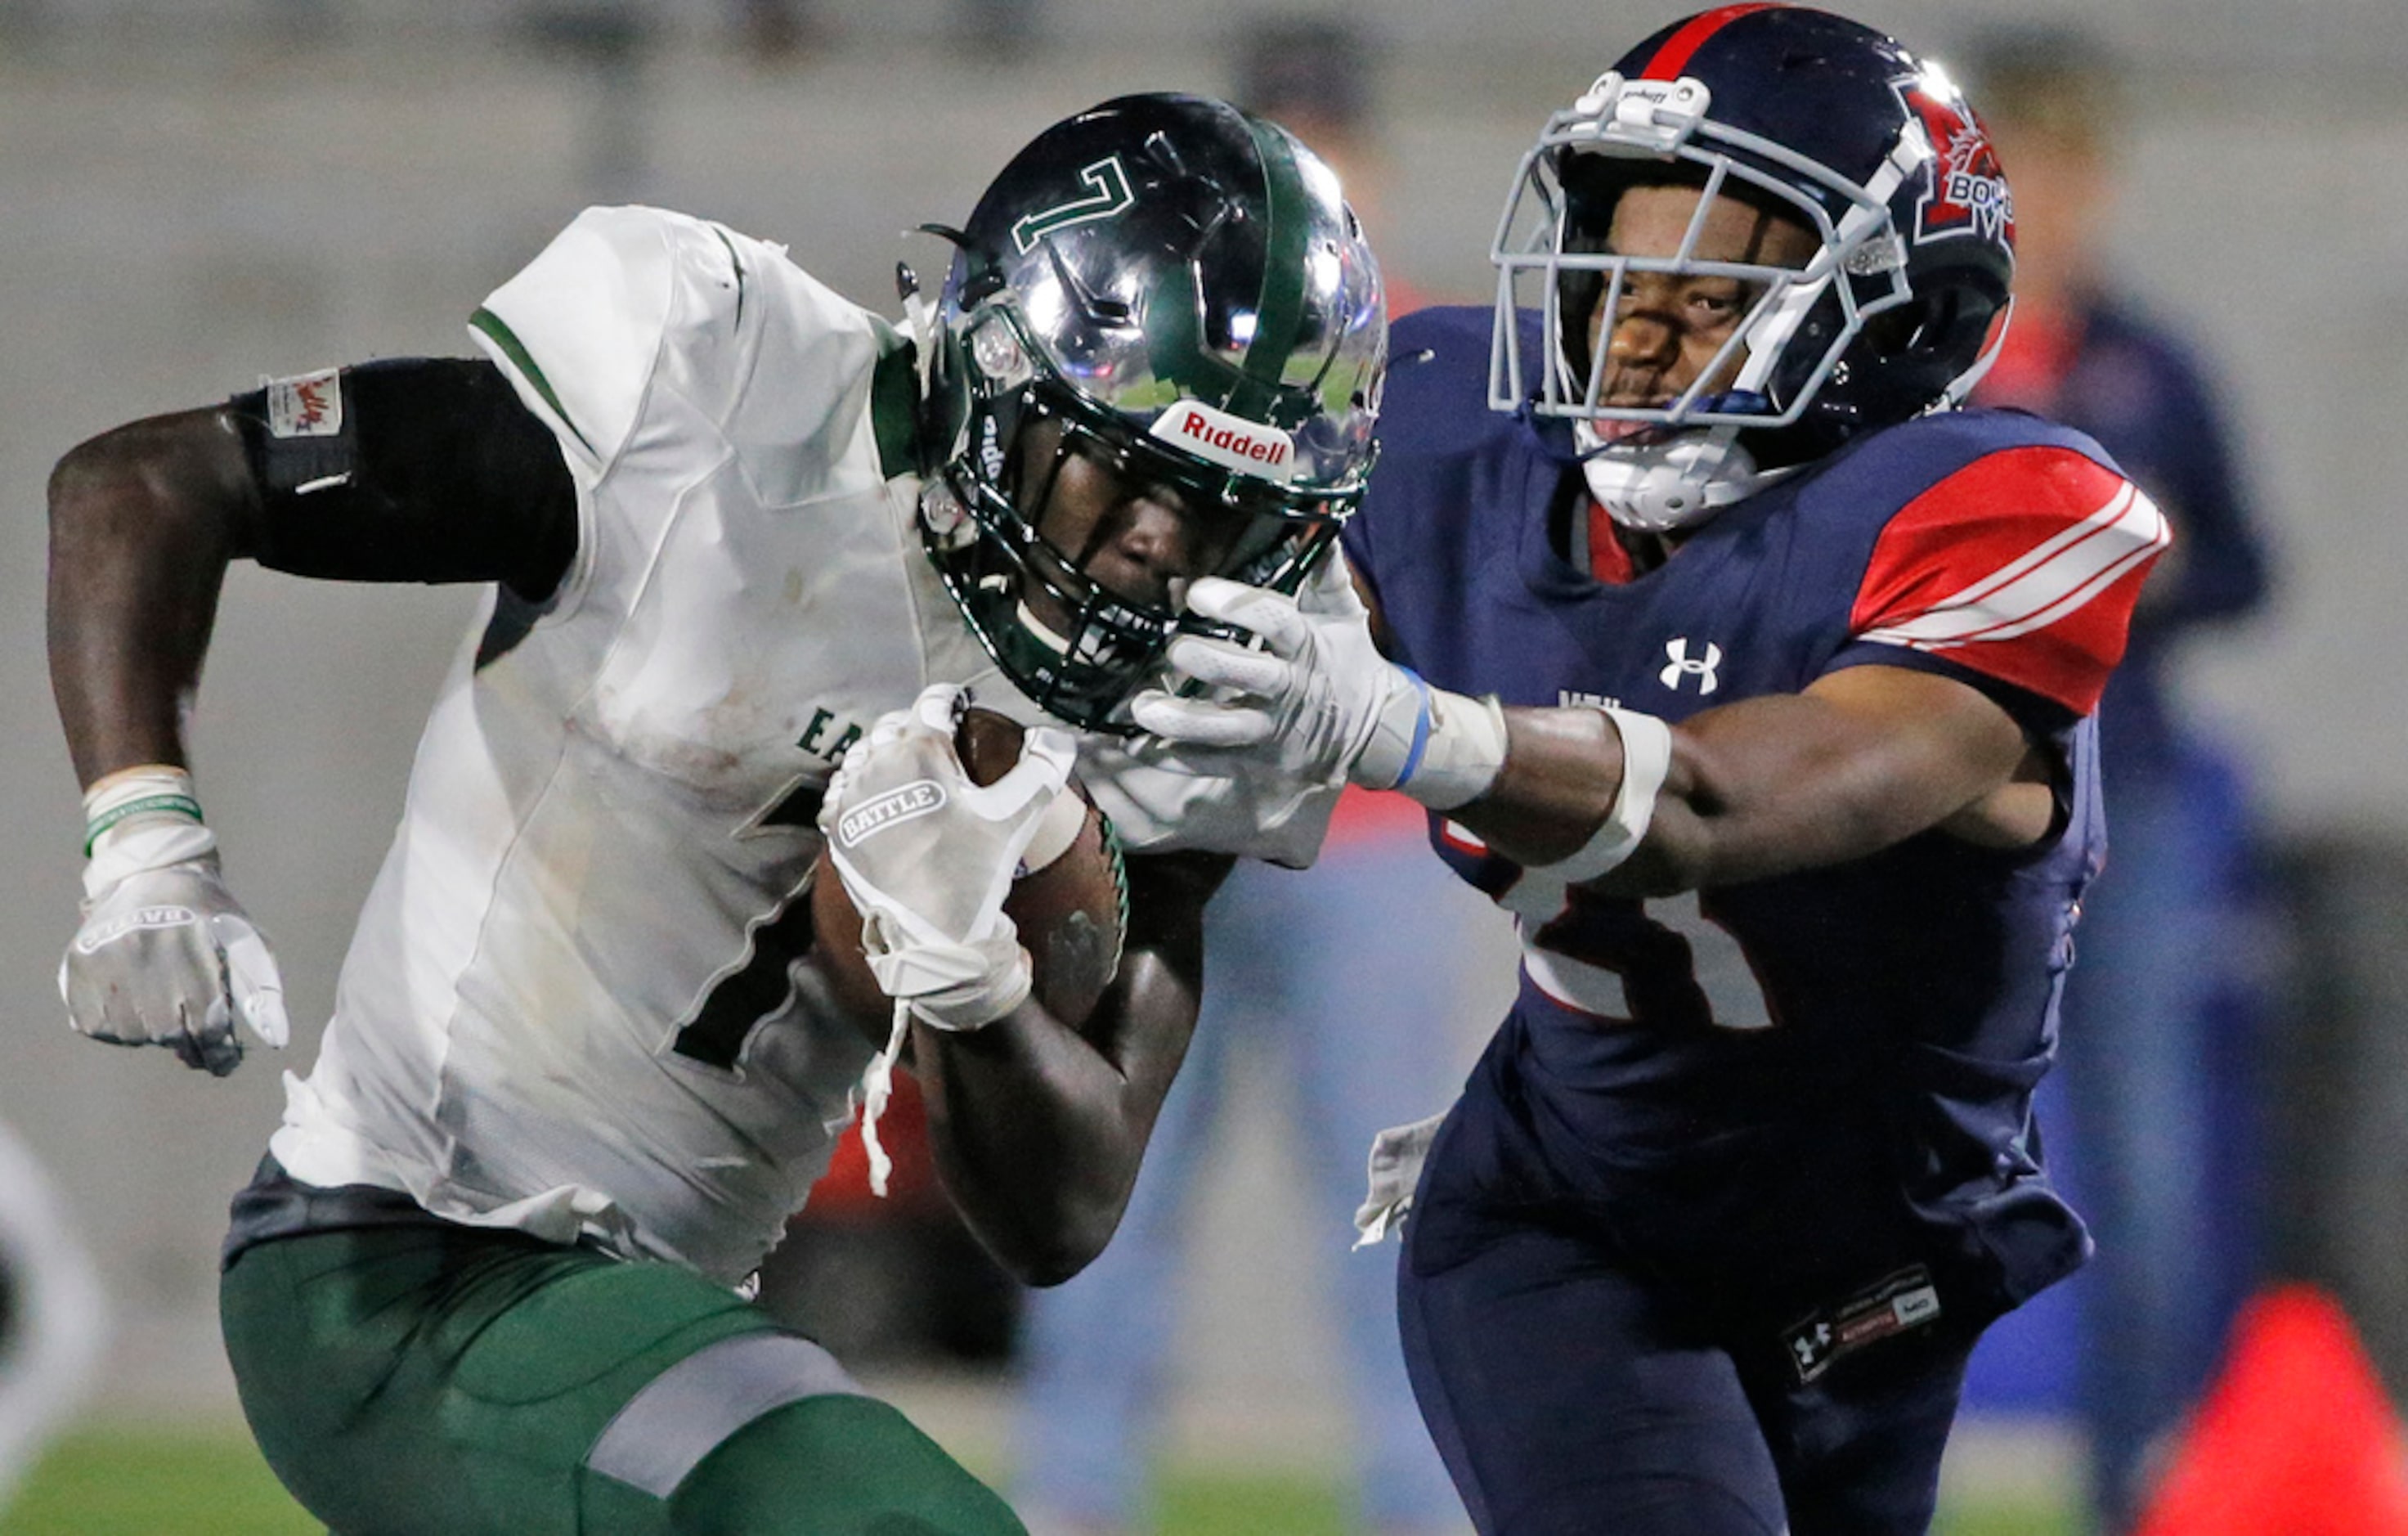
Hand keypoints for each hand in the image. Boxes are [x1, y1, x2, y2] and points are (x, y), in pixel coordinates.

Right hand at [61, 848, 288, 1077]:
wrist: (156, 875)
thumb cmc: (211, 916)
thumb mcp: (247, 942)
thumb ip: (261, 992)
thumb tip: (278, 1039)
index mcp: (193, 946)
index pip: (207, 1023)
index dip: (219, 1053)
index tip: (225, 1064)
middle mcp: (146, 951)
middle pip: (168, 1032)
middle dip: (187, 1039)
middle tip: (193, 1028)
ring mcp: (107, 957)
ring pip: (131, 1034)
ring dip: (151, 1034)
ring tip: (162, 1008)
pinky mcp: (78, 963)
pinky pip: (94, 1025)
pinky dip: (117, 1028)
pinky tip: (133, 1007)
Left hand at [818, 684, 1077, 1030]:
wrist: (932, 933)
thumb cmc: (975, 871)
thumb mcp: (1016, 816)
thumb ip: (1041, 769)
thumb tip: (1054, 737)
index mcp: (919, 753)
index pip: (932, 703)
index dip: (949, 699)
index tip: (959, 703)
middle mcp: (877, 766)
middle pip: (893, 726)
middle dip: (915, 724)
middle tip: (937, 737)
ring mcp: (852, 798)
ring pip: (863, 754)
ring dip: (883, 752)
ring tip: (906, 764)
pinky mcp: (838, 828)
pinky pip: (841, 790)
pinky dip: (858, 784)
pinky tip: (876, 795)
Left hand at [1127, 575, 1422, 791]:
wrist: (1373, 730)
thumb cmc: (1348, 660)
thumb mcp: (1343, 614)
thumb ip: (1325, 571)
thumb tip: (1312, 521)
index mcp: (1307, 645)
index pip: (1275, 621)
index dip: (1238, 606)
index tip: (1198, 592)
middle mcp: (1289, 688)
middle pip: (1248, 674)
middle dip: (1208, 662)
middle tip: (1173, 648)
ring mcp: (1272, 728)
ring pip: (1225, 728)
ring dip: (1182, 720)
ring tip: (1142, 707)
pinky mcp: (1258, 760)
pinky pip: (1213, 763)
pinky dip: (1175, 756)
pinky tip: (1137, 744)